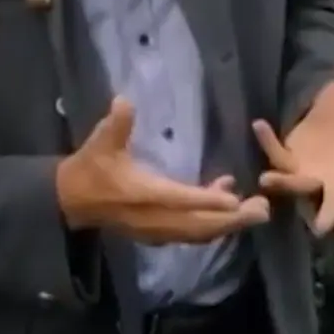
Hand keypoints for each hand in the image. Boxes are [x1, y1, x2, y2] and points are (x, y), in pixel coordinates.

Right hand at [57, 98, 270, 242]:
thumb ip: (116, 124)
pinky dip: (213, 222)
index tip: (234, 199)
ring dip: (228, 224)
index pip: (180, 199)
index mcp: (143, 195)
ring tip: (255, 209)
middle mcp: (155, 218)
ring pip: (199, 232)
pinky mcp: (158, 233)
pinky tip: (227, 199)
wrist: (71, 202)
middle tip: (262, 208)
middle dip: (232, 219)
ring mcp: (157, 230)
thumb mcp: (100, 143)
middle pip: (200, 225)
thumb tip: (124, 100)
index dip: (207, 200)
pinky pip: (192, 232)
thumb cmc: (89, 169)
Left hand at [251, 43, 333, 235]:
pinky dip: (269, 145)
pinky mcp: (287, 169)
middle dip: (330, 212)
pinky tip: (259, 124)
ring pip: (300, 187)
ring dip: (286, 185)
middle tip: (324, 227)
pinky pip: (278, 159)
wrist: (320, 121)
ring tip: (269, 179)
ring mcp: (309, 176)